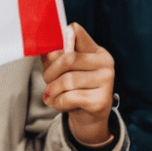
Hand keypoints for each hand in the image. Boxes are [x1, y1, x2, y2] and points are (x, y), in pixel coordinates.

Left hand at [42, 24, 114, 145]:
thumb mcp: (66, 71)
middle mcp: (106, 63)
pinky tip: (60, 104)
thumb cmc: (75, 89)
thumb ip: (56, 58)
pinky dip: (58, 102)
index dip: (58, 40)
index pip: (76, 32)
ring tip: (50, 95)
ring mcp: (106, 81)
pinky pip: (70, 97)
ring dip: (52, 90)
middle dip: (50, 72)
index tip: (50, 54)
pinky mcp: (101, 100)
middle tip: (46, 81)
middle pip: (68, 59)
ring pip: (67, 81)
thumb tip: (44, 51)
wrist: (89, 118)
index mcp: (96, 51)